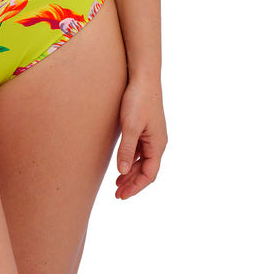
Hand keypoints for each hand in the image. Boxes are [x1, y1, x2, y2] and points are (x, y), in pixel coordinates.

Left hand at [115, 79, 166, 198]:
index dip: (136, 187)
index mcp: (158, 144)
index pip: (149, 174)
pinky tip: (121, 164)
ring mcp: (152, 135)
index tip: (122, 196)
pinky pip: (139, 151)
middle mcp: (158, 142)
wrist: (143, 77)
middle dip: (132, 183)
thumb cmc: (138, 100)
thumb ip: (126, 150)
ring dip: (131, 173)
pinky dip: (130, 160)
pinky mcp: (145, 128)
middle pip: (146, 170)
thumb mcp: (130, 126)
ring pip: (142, 161)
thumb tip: (122, 172)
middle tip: (116, 194)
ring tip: (117, 184)